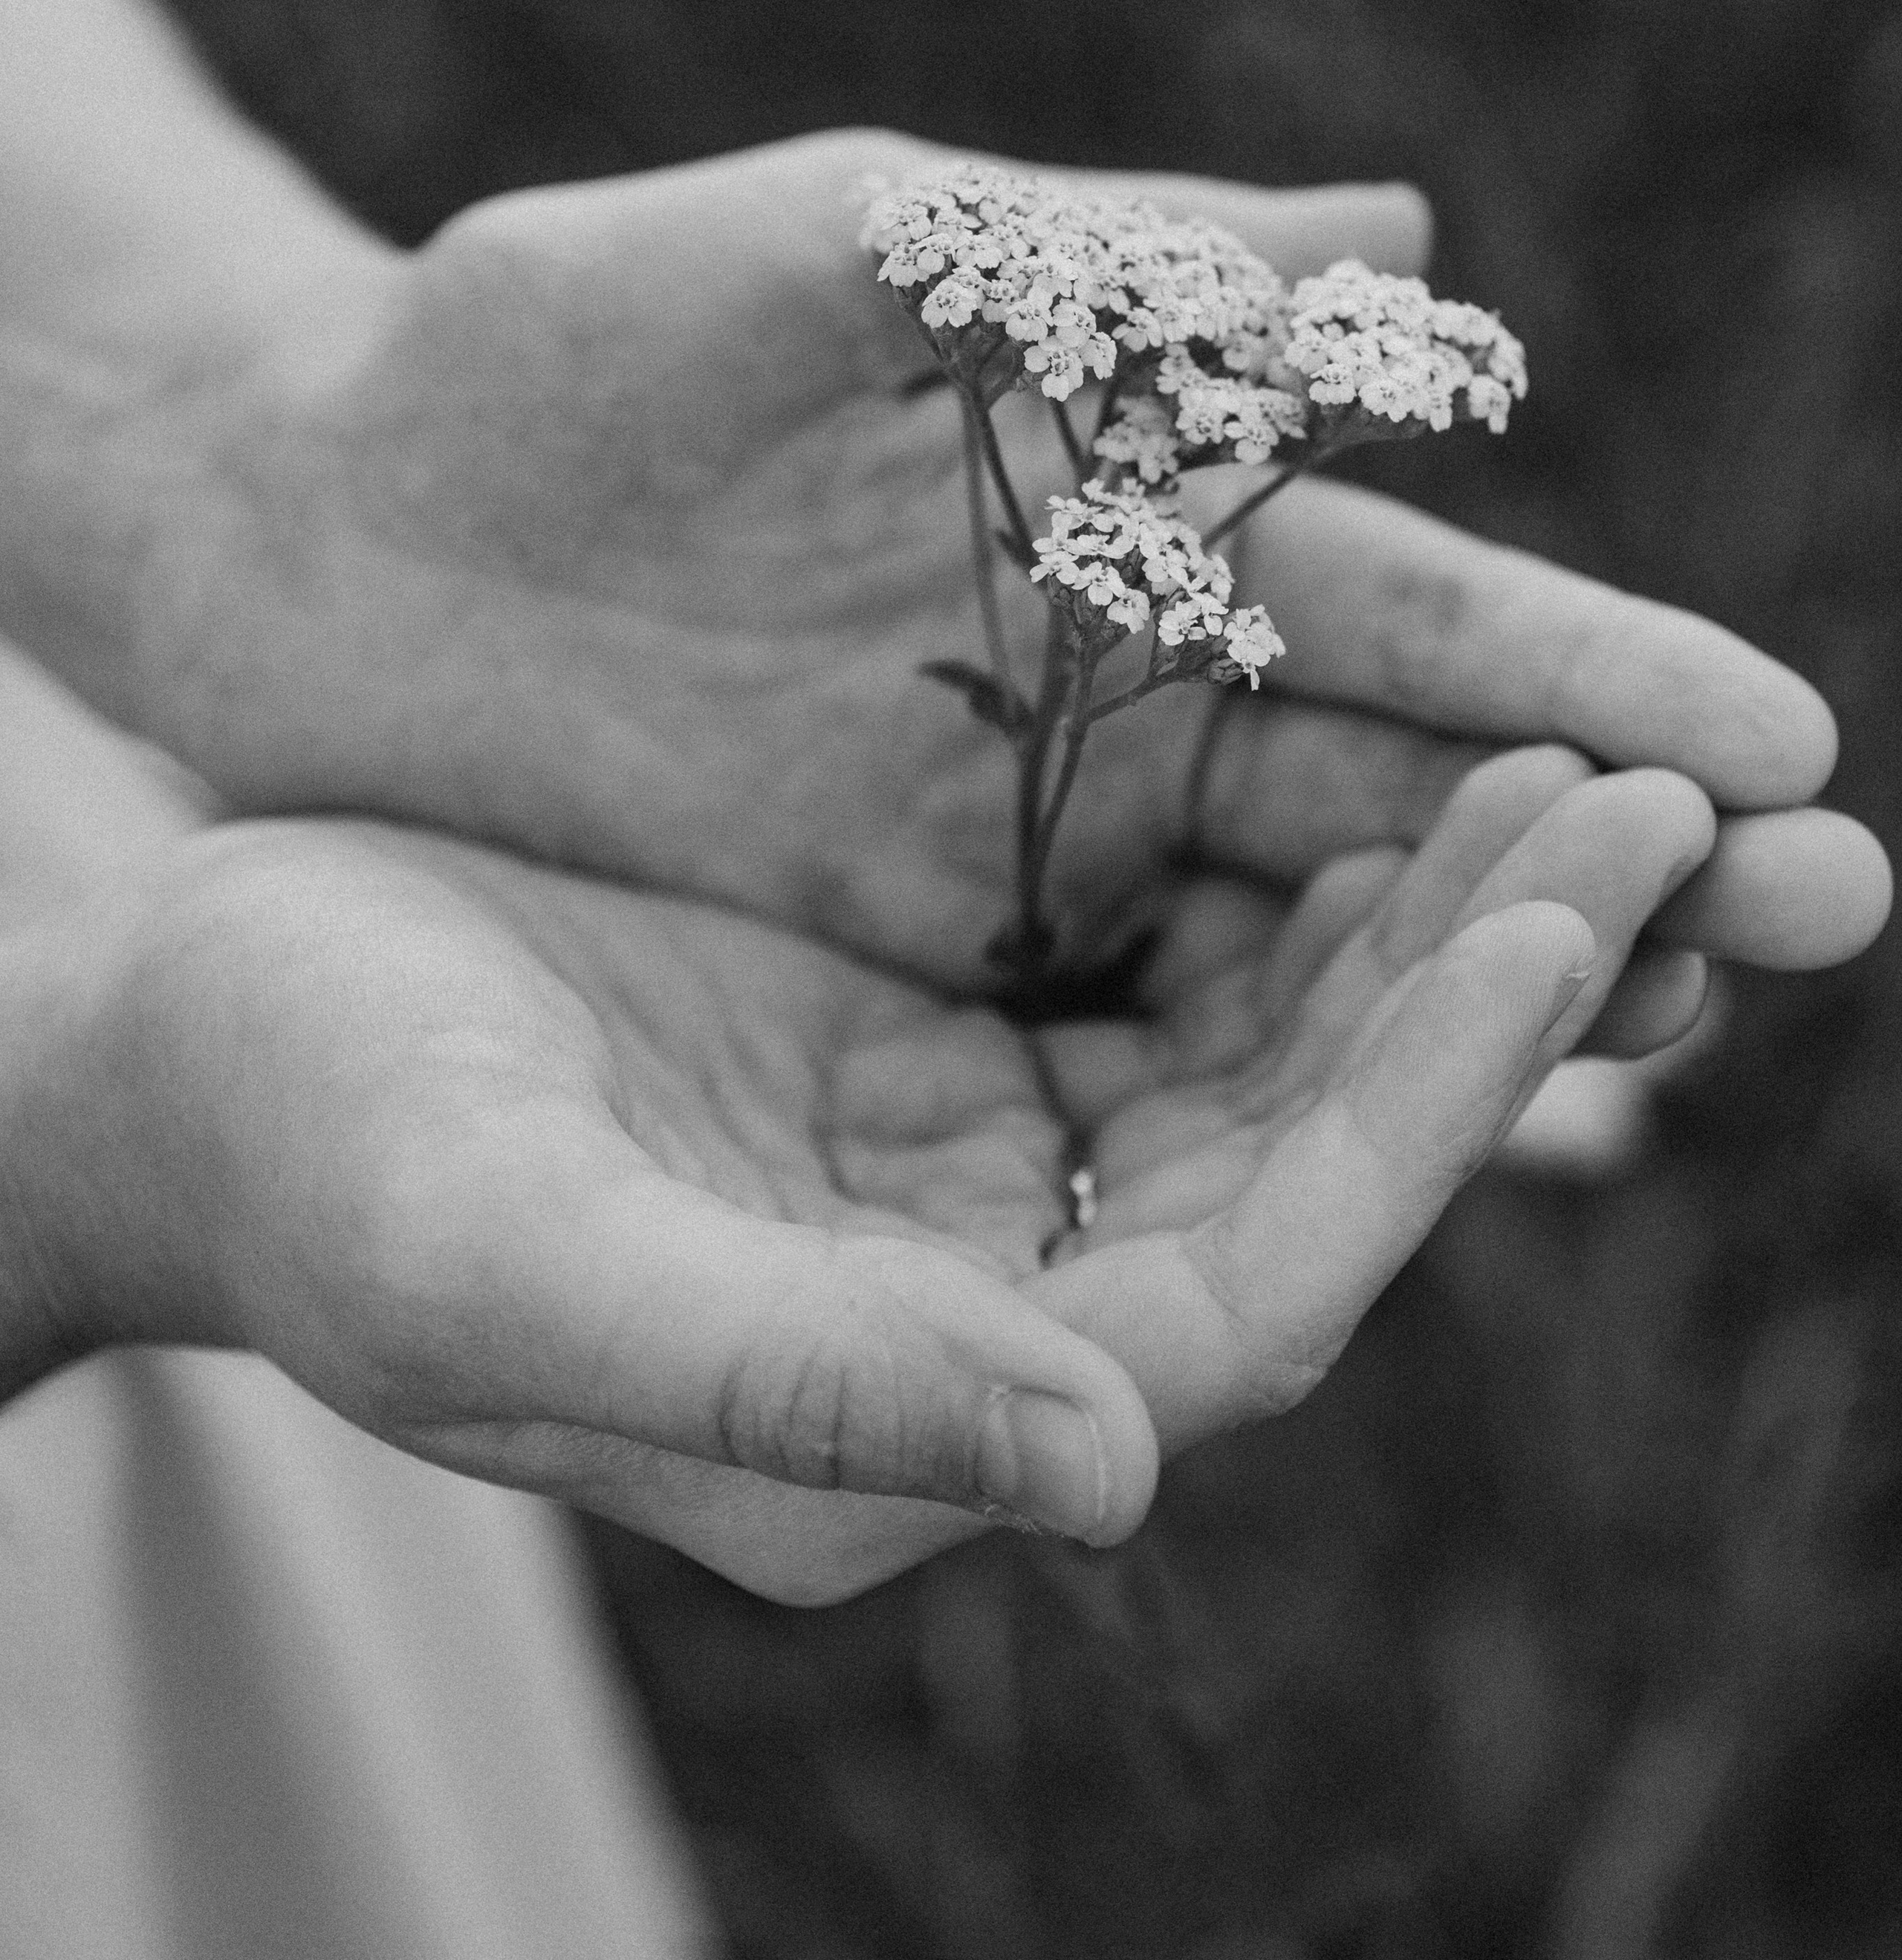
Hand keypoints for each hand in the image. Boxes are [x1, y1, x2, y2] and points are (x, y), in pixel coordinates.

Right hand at [0, 747, 1791, 1603]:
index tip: (1562, 930)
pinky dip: (1300, 857)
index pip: (1252, 1292)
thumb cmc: (307, 1152)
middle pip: (1312, 1163)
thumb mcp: (503, 1264)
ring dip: (1427, 907)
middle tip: (1645, 797)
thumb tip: (1118, 1468)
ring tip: (1573, 748)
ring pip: (1274, 1050)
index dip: (1420, 1119)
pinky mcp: (944, 1036)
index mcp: (908, 1407)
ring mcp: (974, 1164)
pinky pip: (1180, 953)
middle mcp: (984, 1304)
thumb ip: (785, 1384)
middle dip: (1485, 986)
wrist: (196, 1029)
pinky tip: (1389, 733)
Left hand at [109, 131, 1886, 997]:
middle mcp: (1110, 692)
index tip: (1775, 746)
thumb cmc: (538, 360)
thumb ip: (1075, 259)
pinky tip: (1431, 1175)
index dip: (1584, 675)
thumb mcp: (793, 259)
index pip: (1397, 607)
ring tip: (1684, 1059)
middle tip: (1826, 924)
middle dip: (1612, 851)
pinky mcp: (904, 968)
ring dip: (1490, 999)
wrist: (308, 528)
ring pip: (1301, 945)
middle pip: (1402, 794)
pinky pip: (1124, 1053)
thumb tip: (1409, 230)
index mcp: (1120, 507)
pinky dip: (1277, 1103)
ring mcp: (1017, 847)